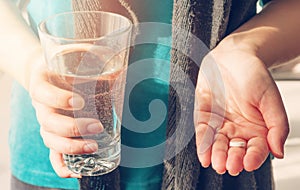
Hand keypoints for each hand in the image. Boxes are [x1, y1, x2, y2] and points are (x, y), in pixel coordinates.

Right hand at [28, 58, 102, 177]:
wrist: (46, 74)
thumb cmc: (63, 66)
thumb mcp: (73, 58)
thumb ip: (93, 58)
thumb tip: (123, 66)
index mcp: (42, 84)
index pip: (42, 93)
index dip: (58, 99)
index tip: (79, 101)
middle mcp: (41, 106)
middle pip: (48, 122)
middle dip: (72, 128)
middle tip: (96, 127)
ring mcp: (46, 123)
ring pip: (50, 140)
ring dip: (70, 147)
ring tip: (93, 148)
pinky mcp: (53, 135)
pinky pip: (52, 153)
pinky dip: (61, 165)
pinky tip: (76, 173)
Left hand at [194, 47, 288, 175]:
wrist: (233, 56)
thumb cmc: (254, 74)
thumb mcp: (270, 98)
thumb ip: (277, 125)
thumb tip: (278, 152)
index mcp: (257, 128)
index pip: (256, 149)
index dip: (253, 158)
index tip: (249, 163)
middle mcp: (238, 129)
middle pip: (235, 150)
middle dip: (232, 159)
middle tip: (230, 166)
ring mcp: (221, 124)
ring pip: (218, 144)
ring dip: (217, 154)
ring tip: (216, 163)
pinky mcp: (205, 116)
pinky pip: (203, 132)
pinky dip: (203, 144)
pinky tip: (203, 155)